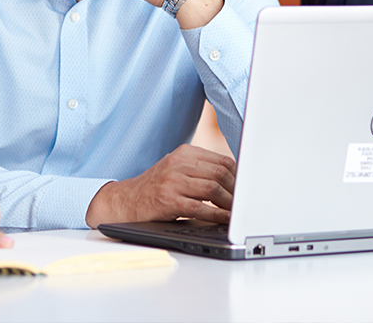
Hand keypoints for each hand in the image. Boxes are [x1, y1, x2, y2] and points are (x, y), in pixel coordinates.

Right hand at [84, 145, 235, 227]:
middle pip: (220, 173)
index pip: (221, 160)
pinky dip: (217, 215)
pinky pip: (200, 208)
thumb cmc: (156, 188)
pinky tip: (226, 220)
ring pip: (213, 189)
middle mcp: (177, 163)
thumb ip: (200, 170)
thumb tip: (235, 181)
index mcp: (183, 152)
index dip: (239, 176)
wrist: (125, 201)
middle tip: (246, 203)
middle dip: (237, 190)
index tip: (248, 188)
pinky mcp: (168, 200)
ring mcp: (172, 181)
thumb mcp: (176, 170)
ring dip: (230, 203)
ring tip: (239, 213)